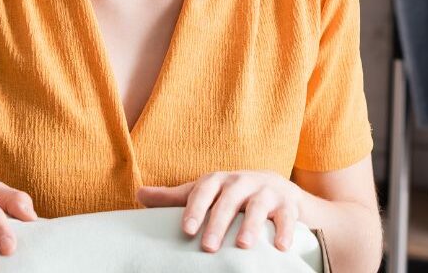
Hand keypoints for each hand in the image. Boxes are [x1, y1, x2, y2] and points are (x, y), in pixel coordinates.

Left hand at [136, 171, 303, 253]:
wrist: (278, 188)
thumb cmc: (232, 195)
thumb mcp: (206, 193)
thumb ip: (175, 197)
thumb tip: (139, 194)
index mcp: (220, 180)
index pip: (204, 190)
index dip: (195, 208)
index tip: (187, 230)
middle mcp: (243, 182)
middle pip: (229, 200)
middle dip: (219, 222)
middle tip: (208, 247)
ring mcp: (267, 192)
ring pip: (259, 206)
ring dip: (251, 225)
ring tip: (243, 246)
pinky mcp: (288, 204)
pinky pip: (287, 216)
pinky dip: (285, 231)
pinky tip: (279, 247)